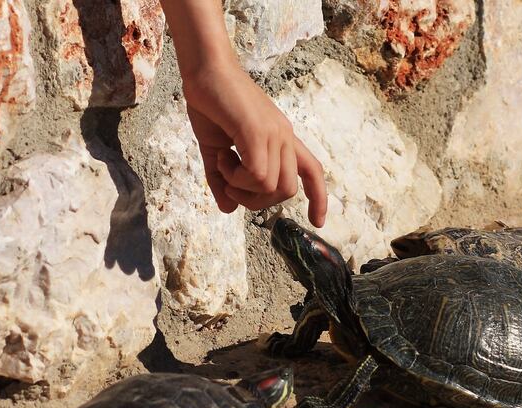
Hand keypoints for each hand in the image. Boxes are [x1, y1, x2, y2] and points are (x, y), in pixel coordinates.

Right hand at [182, 62, 327, 226]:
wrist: (203, 70)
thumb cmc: (210, 104)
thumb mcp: (215, 150)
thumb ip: (222, 180)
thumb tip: (228, 209)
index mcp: (281, 140)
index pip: (312, 171)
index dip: (318, 199)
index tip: (317, 222)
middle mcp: (284, 137)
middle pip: (287, 191)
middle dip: (257, 201)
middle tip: (230, 185)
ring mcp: (274, 134)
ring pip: (271, 187)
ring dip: (242, 188)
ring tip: (223, 165)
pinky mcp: (259, 132)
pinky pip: (258, 175)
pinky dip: (236, 178)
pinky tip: (222, 159)